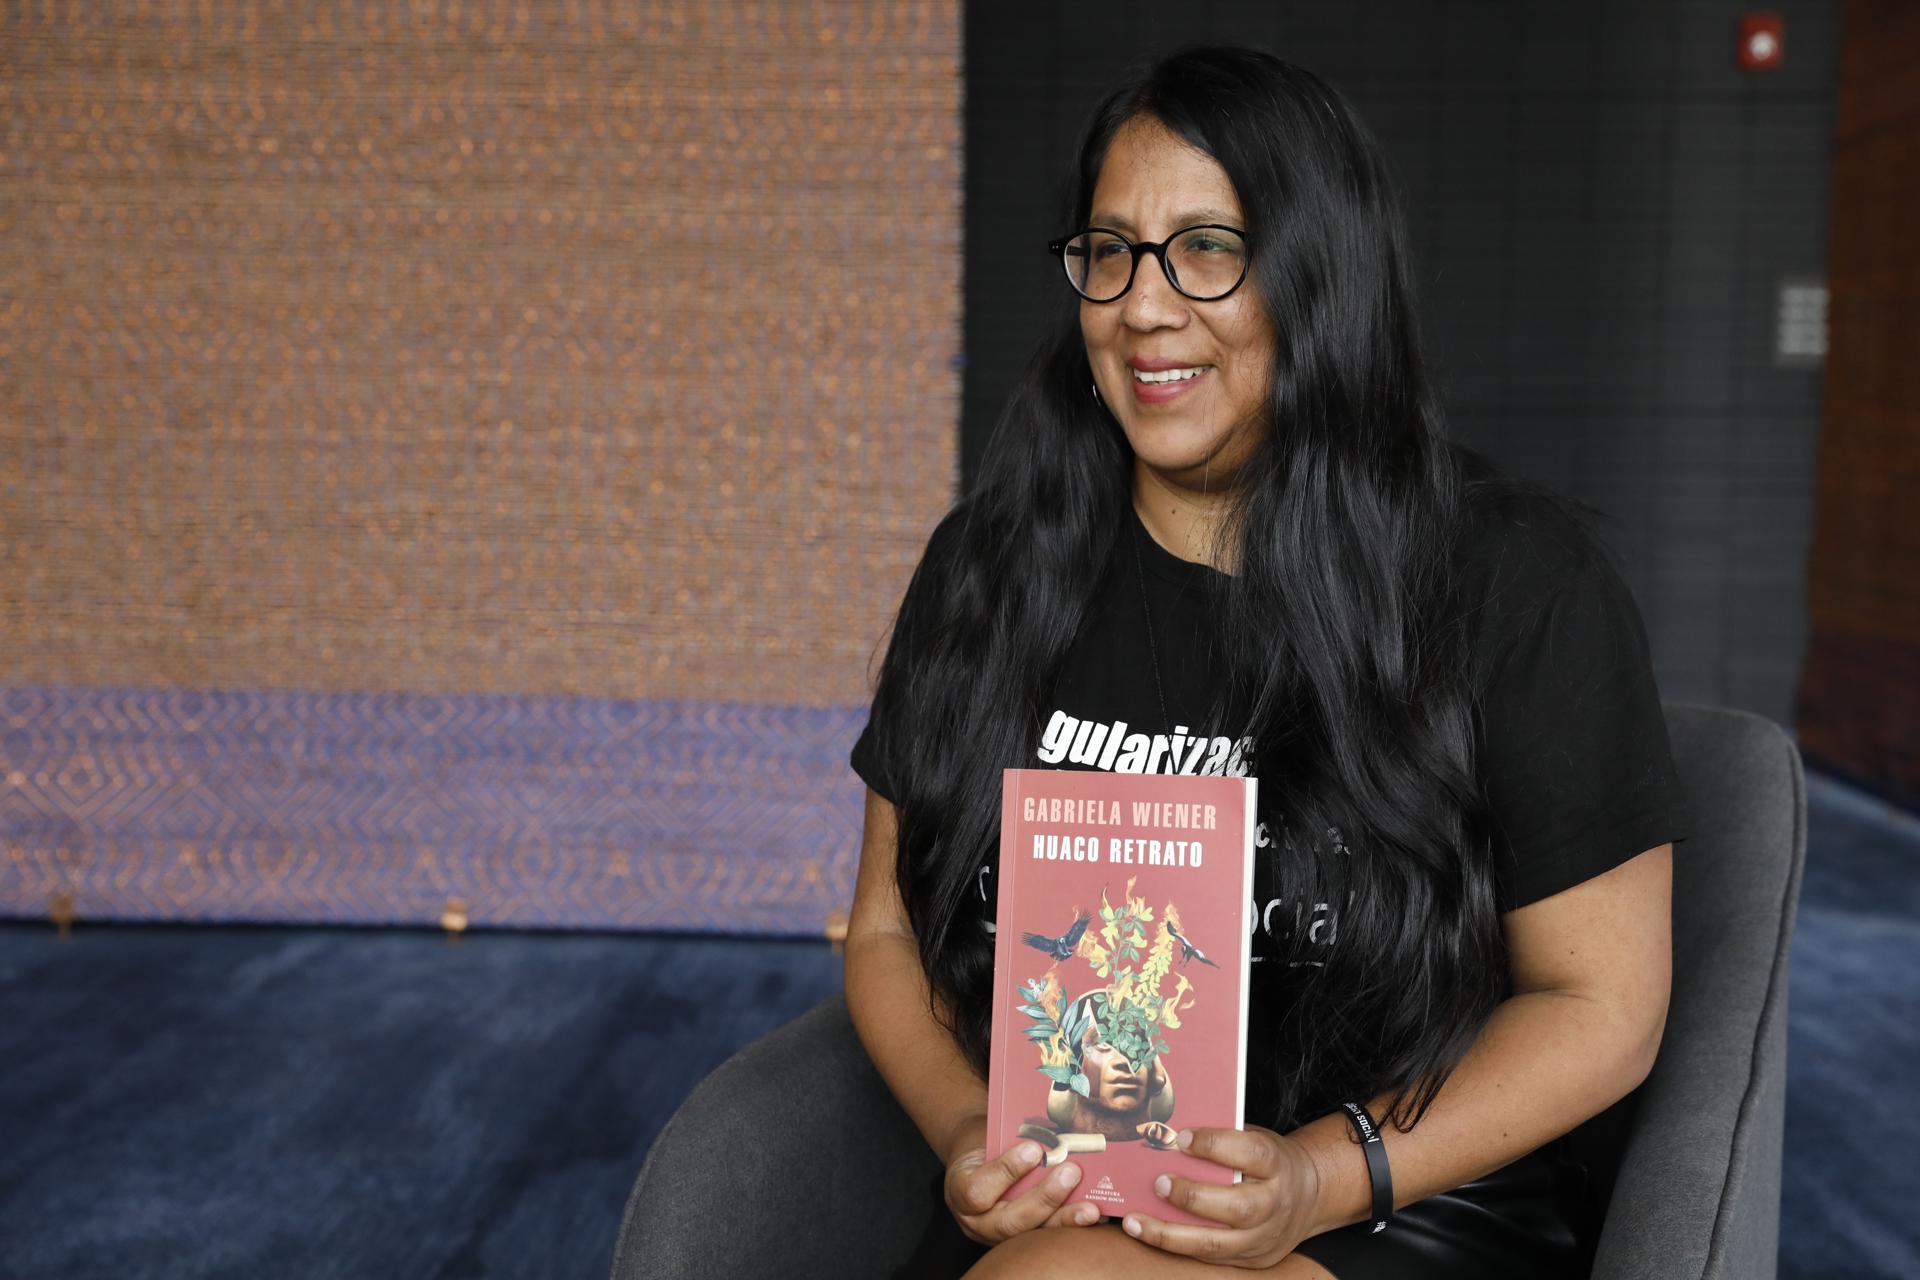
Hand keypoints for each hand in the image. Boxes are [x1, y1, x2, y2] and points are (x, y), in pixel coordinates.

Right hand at [942, 1118, 1101, 1245]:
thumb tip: (1050, 1130)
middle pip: (1009, 1222)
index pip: (977, 1192)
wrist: (977, 1160)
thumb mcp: (984, 1137)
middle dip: (1044, 1199)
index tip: (1033, 1150)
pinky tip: (1094, 1214)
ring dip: (1063, 1220)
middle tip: (1071, 1172)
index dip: (1006, 1172)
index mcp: (960, 1192)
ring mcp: (998, 1236)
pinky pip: (1046, 1236)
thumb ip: (1009, 1140)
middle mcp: (978, 1222)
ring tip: (1090, 1207)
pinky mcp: (1020, 1240)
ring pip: (1031, 1235)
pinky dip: (1071, 1225)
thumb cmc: (984, 1143)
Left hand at [1119, 1126, 1320, 1267]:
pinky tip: (1151, 1235)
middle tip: (1158, 1183)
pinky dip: (1178, 1247)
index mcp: (1278, 1165)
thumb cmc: (1270, 1161)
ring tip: (1135, 1221)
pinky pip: (1211, 1258)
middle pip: (1236, 1207)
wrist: (1310, 1194)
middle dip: (1191, 1197)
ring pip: (1216, 1244)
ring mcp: (1265, 1238)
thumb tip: (1168, 1134)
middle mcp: (1275, 1204)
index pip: (1250, 1154)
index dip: (1214, 1145)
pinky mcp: (1254, 1259)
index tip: (1180, 1137)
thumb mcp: (1257, 1139)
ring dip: (1169, 1235)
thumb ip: (1223, 1139)